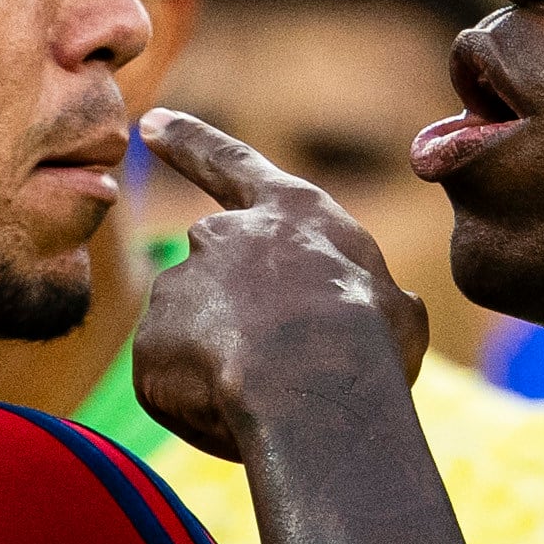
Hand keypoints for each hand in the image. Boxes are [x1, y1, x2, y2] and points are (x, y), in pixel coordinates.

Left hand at [128, 108, 429, 460]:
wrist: (314, 382)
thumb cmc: (371, 341)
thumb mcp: (397, 311)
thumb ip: (369, 301)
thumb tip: (378, 317)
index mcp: (288, 215)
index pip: (230, 165)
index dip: (190, 143)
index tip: (146, 125)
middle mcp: (221, 238)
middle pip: (218, 283)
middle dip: (236, 323)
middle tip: (281, 372)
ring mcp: (179, 287)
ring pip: (197, 341)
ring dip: (224, 370)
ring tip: (272, 401)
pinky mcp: (150, 343)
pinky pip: (174, 384)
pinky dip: (199, 406)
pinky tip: (236, 417)